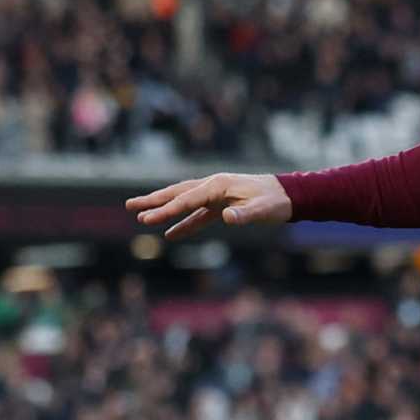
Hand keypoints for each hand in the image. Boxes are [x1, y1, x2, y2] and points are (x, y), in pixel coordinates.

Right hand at [126, 173, 291, 240]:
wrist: (289, 195)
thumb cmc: (275, 201)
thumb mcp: (262, 210)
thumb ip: (244, 215)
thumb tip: (227, 218)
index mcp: (218, 185)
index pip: (187, 199)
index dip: (166, 210)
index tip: (147, 220)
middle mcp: (213, 186)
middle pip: (178, 193)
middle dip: (154, 201)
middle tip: (130, 207)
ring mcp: (216, 195)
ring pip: (184, 201)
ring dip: (164, 208)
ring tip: (140, 215)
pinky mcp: (221, 205)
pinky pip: (198, 214)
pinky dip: (184, 223)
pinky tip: (172, 234)